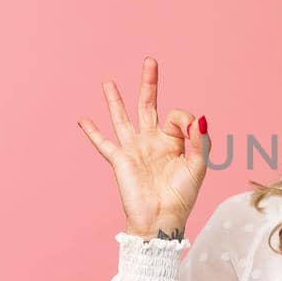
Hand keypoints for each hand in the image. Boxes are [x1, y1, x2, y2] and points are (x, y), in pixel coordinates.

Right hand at [77, 56, 209, 237]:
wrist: (162, 219)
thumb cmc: (182, 197)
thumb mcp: (198, 167)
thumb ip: (200, 142)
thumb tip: (199, 118)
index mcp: (172, 142)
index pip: (176, 116)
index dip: (184, 119)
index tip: (190, 132)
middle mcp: (152, 141)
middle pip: (148, 105)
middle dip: (149, 83)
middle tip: (150, 61)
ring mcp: (134, 149)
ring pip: (123, 118)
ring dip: (115, 100)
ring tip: (107, 81)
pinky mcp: (120, 160)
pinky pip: (103, 143)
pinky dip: (92, 131)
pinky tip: (82, 119)